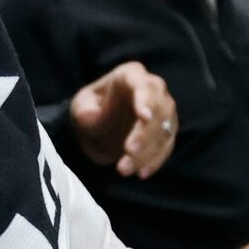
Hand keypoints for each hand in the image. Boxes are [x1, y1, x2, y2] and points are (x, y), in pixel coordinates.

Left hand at [71, 61, 177, 177]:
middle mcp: (153, 89)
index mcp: (130, 75)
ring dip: (148, 152)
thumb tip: (88, 118)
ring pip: (165, 129)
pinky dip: (155, 161)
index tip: (144, 117)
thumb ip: (85, 112)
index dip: (145, 100)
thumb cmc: (91, 108)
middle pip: (159, 109)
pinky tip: (141, 173)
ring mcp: (163, 110)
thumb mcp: (81, 107)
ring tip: (125, 169)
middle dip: (145, 133)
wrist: (101, 125)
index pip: (142, 84)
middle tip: (128, 152)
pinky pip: (167, 146)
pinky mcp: (167, 131)